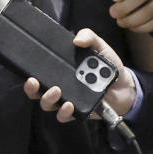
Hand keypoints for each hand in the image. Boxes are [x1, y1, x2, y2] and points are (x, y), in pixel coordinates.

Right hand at [23, 28, 137, 122]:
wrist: (124, 86)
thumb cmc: (108, 66)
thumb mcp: (99, 46)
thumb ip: (89, 37)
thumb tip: (77, 39)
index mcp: (61, 70)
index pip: (39, 72)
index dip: (29, 72)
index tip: (28, 70)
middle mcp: (60, 86)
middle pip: (37, 91)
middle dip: (31, 88)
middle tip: (35, 82)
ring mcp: (67, 100)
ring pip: (47, 104)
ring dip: (48, 99)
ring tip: (56, 91)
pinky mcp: (77, 113)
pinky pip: (64, 116)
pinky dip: (64, 112)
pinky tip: (69, 105)